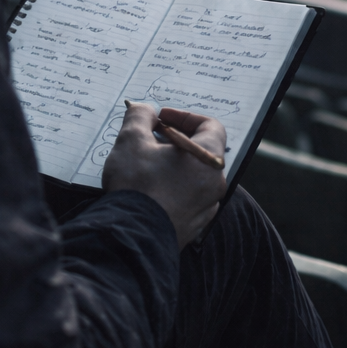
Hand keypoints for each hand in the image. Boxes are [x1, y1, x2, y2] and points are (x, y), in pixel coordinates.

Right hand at [102, 103, 226, 250]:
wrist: (131, 237)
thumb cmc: (137, 186)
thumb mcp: (132, 140)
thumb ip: (140, 116)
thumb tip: (145, 110)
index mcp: (208, 159)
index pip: (211, 126)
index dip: (185, 116)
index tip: (162, 119)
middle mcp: (214, 184)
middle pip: (201, 152)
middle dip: (175, 141)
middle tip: (149, 139)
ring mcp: (205, 208)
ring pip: (194, 177)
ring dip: (173, 165)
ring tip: (145, 164)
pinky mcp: (192, 226)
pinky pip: (187, 198)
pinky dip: (172, 188)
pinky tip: (147, 189)